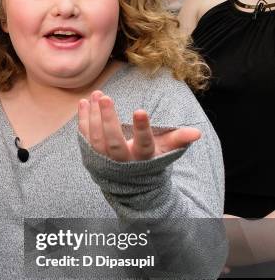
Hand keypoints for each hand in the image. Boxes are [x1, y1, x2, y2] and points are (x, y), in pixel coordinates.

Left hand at [78, 91, 200, 160]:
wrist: (129, 185)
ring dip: (93, 116)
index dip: (141, 129)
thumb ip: (178, 140)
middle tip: (105, 97)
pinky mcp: (92, 156)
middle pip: (113, 142)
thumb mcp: (165, 151)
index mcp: (143, 158)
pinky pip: (85, 137)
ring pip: (96, 139)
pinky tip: (84, 102)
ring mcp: (105, 160)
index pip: (143, 143)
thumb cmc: (150, 161)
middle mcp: (122, 161)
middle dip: (108, 120)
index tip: (140, 110)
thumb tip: (197, 133)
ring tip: (96, 94)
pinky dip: (83, 120)